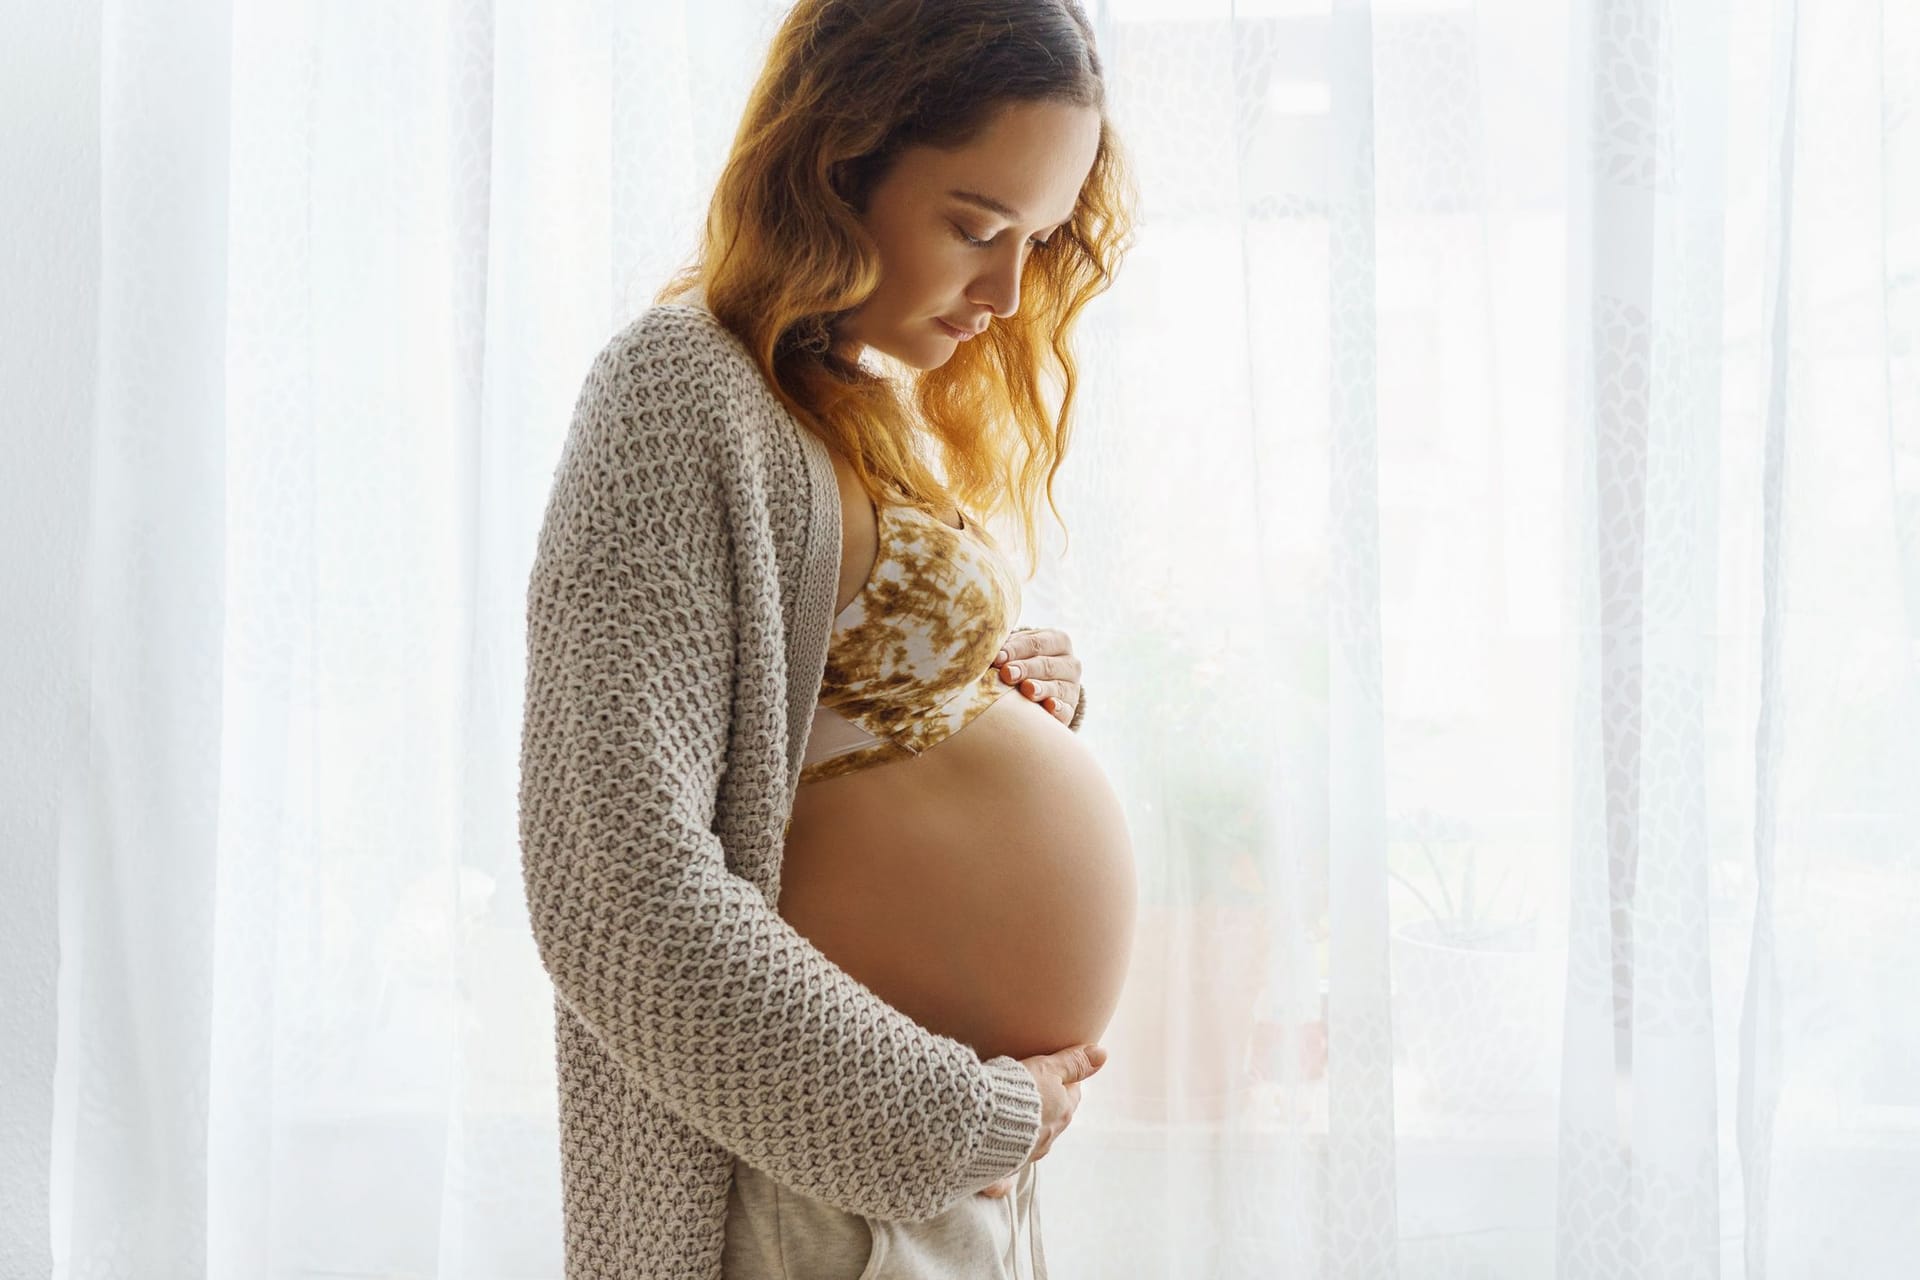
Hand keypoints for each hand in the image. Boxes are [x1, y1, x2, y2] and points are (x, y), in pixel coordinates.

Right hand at [978, 1042, 1107, 1197]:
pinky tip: (997, 1152)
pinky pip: (1011, 1163)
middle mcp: (1049, 1137)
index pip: (1072, 1093)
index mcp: (1062, 1112)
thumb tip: (1102, 1054)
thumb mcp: (1046, 1069)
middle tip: (1030, 1089)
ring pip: (1034, 1138)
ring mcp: (1028, 1154)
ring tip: (1009, 1113)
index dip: (1064, 1080)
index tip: (1052, 1071)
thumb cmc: (1014, 1092)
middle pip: (1055, 1117)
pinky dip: (1008, 1154)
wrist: (979, 1122)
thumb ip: (1073, 1062)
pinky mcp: (1005, 1166)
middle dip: (1046, 1105)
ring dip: (1027, 1127)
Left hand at [992, 627, 1081, 726]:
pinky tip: (1049, 706)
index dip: (1015, 650)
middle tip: (1007, 673)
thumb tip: (986, 650)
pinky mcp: (1070, 709)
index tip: (997, 658)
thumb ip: (1006, 648)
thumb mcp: (1017, 650)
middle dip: (1025, 669)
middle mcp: (1070, 663)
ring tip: (1026, 689)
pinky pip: (1066, 709)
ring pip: (1057, 687)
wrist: (1040, 687)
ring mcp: (1072, 687)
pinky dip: (1058, 708)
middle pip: (1046, 665)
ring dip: (1040, 688)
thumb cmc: (1022, 662)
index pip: (1036, 643)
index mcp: (1058, 641)